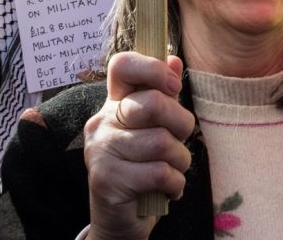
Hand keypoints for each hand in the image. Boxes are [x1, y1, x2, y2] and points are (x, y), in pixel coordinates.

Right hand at [84, 53, 194, 239]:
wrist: (119, 222)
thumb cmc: (142, 170)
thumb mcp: (154, 130)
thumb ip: (163, 96)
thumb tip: (174, 59)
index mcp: (114, 104)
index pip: (122, 65)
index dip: (152, 68)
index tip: (173, 86)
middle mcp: (102, 122)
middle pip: (152, 103)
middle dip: (181, 123)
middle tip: (179, 140)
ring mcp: (101, 151)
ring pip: (161, 142)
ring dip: (180, 161)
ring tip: (172, 172)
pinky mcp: (106, 180)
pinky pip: (160, 173)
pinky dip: (175, 184)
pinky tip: (167, 190)